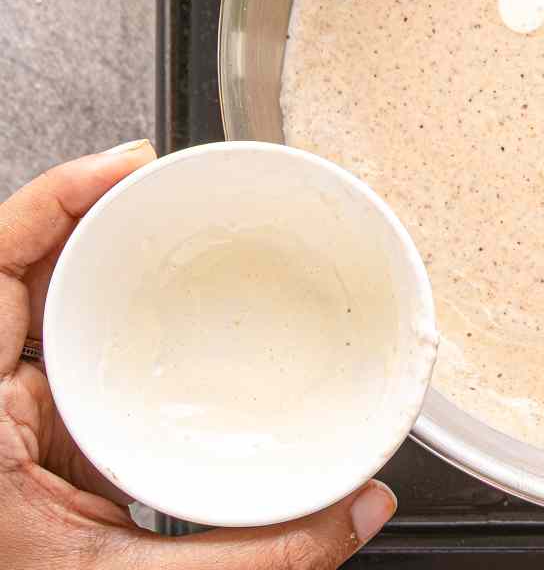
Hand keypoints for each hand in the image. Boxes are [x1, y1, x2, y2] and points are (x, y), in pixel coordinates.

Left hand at [0, 141, 395, 565]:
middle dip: (94, 219)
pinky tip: (146, 320)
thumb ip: (256, 554)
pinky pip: (56, 362)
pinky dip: (102, 326)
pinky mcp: (23, 451)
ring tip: (161, 233)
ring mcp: (1, 427)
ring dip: (96, 270)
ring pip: (39, 315)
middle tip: (167, 188)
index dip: (53, 198)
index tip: (127, 164)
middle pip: (24, 277)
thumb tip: (357, 508)